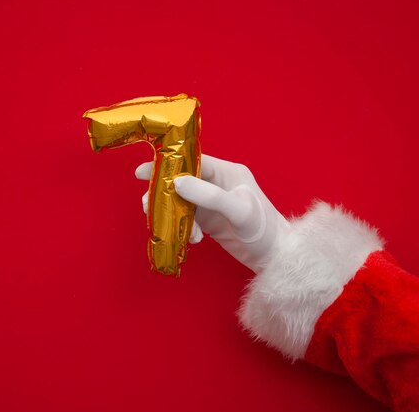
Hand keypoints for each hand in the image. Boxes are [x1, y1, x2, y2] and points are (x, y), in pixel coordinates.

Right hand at [135, 154, 289, 272]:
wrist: (275, 256)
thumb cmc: (263, 229)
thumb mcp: (237, 209)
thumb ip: (208, 195)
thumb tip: (177, 182)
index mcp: (226, 172)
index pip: (192, 161)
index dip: (167, 164)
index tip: (142, 172)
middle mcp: (217, 183)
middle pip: (180, 181)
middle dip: (164, 194)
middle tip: (149, 206)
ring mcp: (212, 202)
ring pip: (180, 201)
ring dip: (174, 216)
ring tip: (176, 230)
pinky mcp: (209, 220)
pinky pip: (186, 219)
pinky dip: (182, 229)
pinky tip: (192, 240)